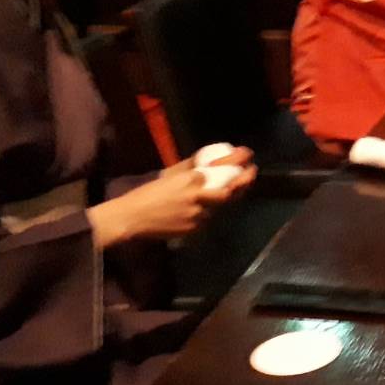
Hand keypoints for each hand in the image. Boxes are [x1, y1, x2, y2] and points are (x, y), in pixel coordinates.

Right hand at [89, 149, 257, 246]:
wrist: (132, 219)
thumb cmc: (148, 193)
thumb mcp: (169, 175)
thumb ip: (189, 167)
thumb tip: (206, 161)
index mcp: (190, 180)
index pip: (220, 171)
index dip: (237, 163)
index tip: (247, 155)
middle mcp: (197, 198)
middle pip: (229, 192)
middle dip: (244, 181)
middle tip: (252, 172)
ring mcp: (198, 216)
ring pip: (220, 206)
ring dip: (226, 197)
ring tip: (235, 186)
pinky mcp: (195, 229)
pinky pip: (208, 218)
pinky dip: (209, 210)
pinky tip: (205, 205)